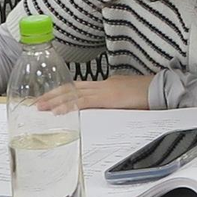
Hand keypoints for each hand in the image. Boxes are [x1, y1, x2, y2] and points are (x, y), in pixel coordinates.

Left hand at [38, 75, 153, 111]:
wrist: (161, 89)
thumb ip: (113, 100)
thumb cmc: (147, 94)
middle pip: (71, 88)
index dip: (61, 92)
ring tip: (41, 106)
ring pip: (73, 94)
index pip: (77, 87)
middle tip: (35, 102)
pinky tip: (58, 111)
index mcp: (105, 85)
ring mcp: (104, 90)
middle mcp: (101, 85)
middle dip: (52, 95)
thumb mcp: (126, 96)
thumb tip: (105, 105)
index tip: (47, 97)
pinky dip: (69, 106)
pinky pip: (84, 103)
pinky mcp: (108, 98)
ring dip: (55, 101)